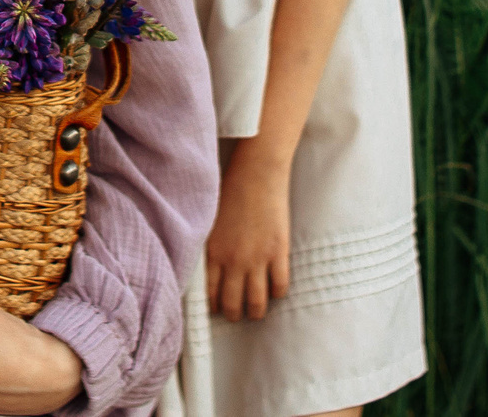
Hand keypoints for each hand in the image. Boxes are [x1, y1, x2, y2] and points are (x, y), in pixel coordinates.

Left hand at [206, 145, 292, 321]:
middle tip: (236, 313)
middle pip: (232, 305)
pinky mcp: (279, 252)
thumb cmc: (230, 192)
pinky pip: (280, 286)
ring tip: (255, 310)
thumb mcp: (210, 222)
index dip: (213, 307)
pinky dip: (277, 293)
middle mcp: (234, 261)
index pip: (209, 295)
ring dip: (255, 312)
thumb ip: (209, 248)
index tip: (216, 308)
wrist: (257, 173)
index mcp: (213, 254)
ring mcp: (258, 259)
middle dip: (233, 314)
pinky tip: (274, 289)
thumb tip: (207, 272)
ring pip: (257, 303)